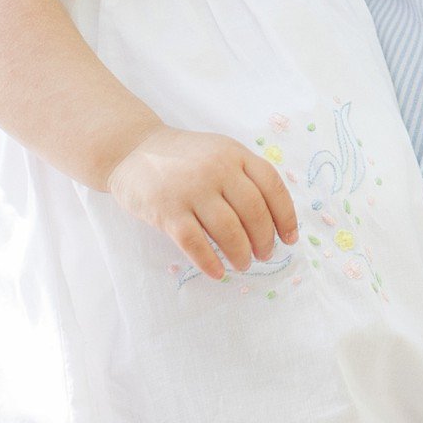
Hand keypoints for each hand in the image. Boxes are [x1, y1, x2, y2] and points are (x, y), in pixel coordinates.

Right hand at [105, 126, 299, 279]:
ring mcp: (191, 189)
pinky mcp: (167, 210)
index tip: (289, 239)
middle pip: (253, 211)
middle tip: (264, 255)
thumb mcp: (219, 152)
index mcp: (235, 153)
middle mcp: (217, 168)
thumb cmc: (184, 158)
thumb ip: (244, 175)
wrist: (133, 150)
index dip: (285, 216)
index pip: (272, 186)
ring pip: (228, 230)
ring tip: (243, 264)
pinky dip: (210, 262)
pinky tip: (217, 272)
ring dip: (241, 253)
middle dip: (264, 240)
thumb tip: (274, 220)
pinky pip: (195, 243)